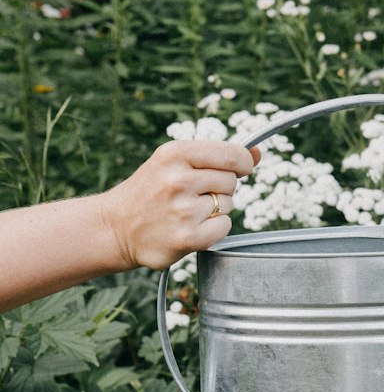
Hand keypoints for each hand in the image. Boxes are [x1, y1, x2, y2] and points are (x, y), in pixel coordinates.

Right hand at [100, 140, 261, 269]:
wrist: (116, 227)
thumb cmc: (151, 190)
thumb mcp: (175, 162)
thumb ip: (218, 156)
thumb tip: (258, 153)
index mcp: (174, 154)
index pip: (233, 155)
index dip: (243, 163)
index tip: (239, 169)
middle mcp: (177, 180)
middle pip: (231, 181)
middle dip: (220, 188)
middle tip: (193, 194)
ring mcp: (182, 210)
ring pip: (229, 204)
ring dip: (215, 209)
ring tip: (186, 211)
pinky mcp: (187, 237)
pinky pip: (224, 227)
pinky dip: (214, 229)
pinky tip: (191, 227)